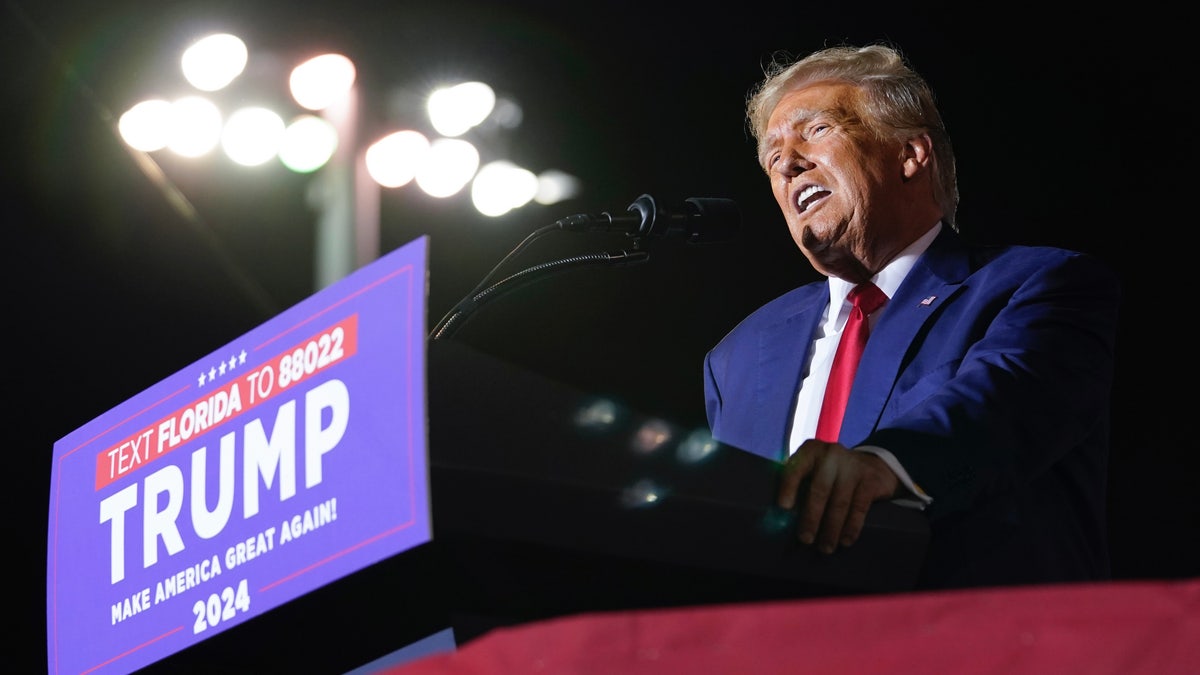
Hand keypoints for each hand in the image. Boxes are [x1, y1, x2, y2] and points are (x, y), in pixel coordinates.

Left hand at [778, 439, 899, 553]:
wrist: (872, 465)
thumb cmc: (831, 474)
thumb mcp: (814, 470)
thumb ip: (799, 486)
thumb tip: (780, 520)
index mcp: (811, 451)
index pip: (797, 468)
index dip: (789, 487)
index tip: (783, 507)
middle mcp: (831, 454)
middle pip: (819, 489)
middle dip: (811, 517)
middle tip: (805, 539)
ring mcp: (853, 466)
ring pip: (840, 502)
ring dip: (831, 529)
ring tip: (825, 548)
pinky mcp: (870, 480)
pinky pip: (859, 507)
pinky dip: (851, 527)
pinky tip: (846, 541)